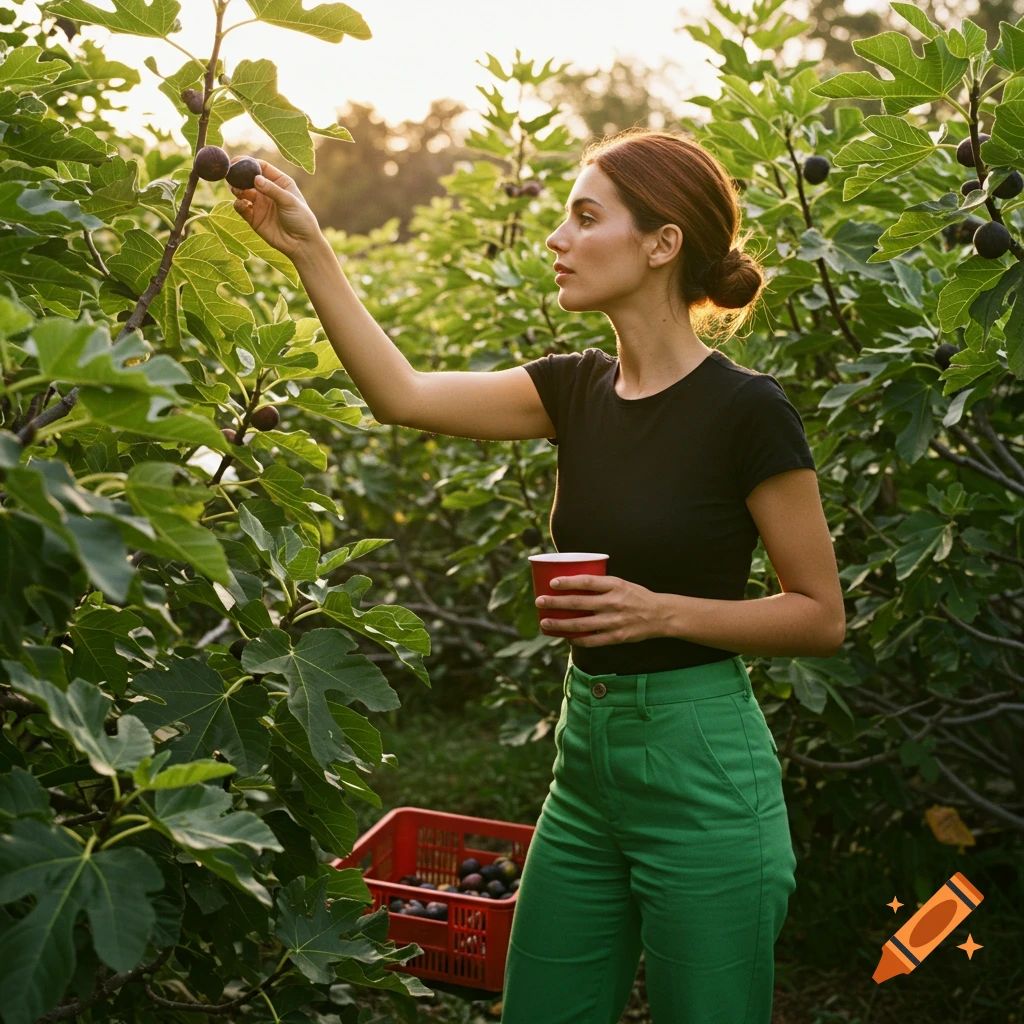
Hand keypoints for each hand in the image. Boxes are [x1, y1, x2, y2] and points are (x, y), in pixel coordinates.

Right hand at [229, 158, 321, 258]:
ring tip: (236, 190)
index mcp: (280, 182)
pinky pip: (241, 207)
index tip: (237, 162)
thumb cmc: (301, 220)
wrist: (301, 244)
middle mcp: (268, 191)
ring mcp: (259, 204)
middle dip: (238, 176)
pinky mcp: (253, 218)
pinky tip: (242, 205)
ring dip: (236, 189)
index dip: (249, 163)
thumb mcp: (289, 201)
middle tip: (230, 175)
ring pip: (242, 191)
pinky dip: (238, 204)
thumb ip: (272, 190)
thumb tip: (255, 178)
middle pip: (248, 178)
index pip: (262, 167)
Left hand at [535, 575, 666, 646]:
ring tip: (545, 622)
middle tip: (540, 602)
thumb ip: (600, 585)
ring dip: (560, 624)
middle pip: (579, 603)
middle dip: (556, 603)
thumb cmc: (636, 596)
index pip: (587, 582)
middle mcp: (613, 603)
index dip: (568, 582)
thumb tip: (572, 584)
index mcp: (615, 585)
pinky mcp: (617, 637)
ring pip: (581, 625)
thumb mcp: (621, 583)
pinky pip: (592, 641)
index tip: (552, 583)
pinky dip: (577, 640)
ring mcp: (614, 621)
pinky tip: (566, 637)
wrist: (660, 615)